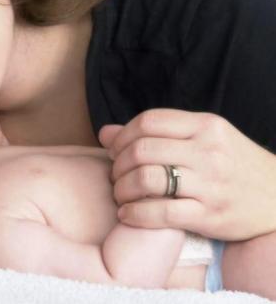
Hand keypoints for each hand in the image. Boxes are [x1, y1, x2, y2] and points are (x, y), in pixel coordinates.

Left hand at [99, 108, 275, 240]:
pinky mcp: (211, 216)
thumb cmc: (232, 164)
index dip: (122, 135)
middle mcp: (209, 152)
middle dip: (118, 164)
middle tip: (115, 175)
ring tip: (121, 195)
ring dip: (122, 189)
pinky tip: (127, 214)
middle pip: (142, 150)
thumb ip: (157, 133)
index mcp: (206, 126)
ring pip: (147, 179)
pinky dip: (135, 214)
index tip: (115, 150)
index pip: (149, 121)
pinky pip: (161, 213)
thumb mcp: (203, 138)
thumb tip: (105, 133)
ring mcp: (211, 185)